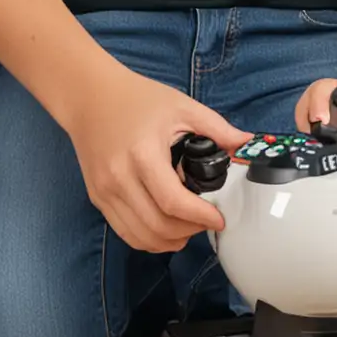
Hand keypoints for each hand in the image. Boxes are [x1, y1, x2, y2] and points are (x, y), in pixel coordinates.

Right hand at [64, 64, 248, 251]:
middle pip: (157, 225)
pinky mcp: (97, 197)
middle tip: (207, 222)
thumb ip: (217, 128)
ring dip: (169, 241)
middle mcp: (119, 177)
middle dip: (189, 232)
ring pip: (140, 236)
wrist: (89, 95)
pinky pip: (124, 232)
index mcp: (142, 153)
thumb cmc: (137, 98)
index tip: (220, 219)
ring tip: (189, 228)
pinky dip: (148, 239)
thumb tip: (247, 144)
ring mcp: (104, 190)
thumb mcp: (182, 106)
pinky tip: (165, 228)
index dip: (201, 217)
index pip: (173, 202)